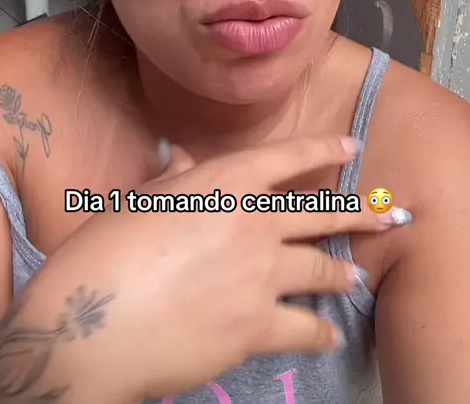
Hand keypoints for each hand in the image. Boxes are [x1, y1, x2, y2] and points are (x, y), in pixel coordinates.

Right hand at [15, 137, 398, 402]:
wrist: (93, 323)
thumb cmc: (106, 250)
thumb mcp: (138, 201)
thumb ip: (174, 180)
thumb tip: (185, 159)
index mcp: (225, 182)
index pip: (287, 158)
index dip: (323, 148)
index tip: (351, 145)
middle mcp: (254, 222)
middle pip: (321, 215)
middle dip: (358, 214)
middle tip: (386, 215)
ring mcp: (262, 275)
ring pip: (321, 271)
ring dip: (341, 274)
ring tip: (354, 277)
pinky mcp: (258, 327)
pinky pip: (305, 327)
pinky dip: (320, 331)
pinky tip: (327, 333)